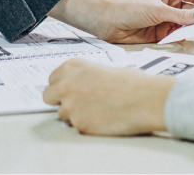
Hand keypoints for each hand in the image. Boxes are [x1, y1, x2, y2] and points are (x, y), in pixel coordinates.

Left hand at [44, 59, 173, 135]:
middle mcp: (67, 84)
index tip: (69, 90)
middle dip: (59, 100)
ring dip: (74, 114)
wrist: (145, 99)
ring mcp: (71, 105)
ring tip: (96, 111)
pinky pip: (76, 126)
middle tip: (76, 103)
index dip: (62, 86)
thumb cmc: (132, 83)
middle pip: (48, 96)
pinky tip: (102, 119)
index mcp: (73, 66)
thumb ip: (86, 77)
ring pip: (62, 114)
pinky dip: (86, 125)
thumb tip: (83, 85)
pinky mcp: (79, 124)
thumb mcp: (105, 69)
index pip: (52, 79)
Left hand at [49, 0, 193, 44]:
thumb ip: (180, 15)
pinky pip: (177, 37)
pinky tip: (186, 41)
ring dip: (193, 29)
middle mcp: (171, 5)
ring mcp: (167, 20)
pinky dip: (183, 39)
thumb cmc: (129, 7)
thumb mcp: (157, 10)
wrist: (107, 21)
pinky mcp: (161, 34)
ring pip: (187, 25)